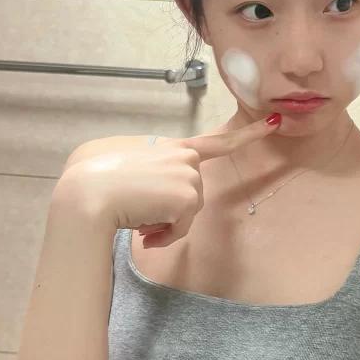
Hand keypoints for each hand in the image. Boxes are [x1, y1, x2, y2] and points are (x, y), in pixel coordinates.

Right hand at [56, 115, 281, 245]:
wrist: (86, 195)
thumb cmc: (92, 178)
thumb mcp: (123, 163)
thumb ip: (149, 169)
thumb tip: (156, 191)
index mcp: (170, 147)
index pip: (215, 142)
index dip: (247, 135)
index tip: (274, 123)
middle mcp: (184, 157)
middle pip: (193, 197)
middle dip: (170, 212)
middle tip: (138, 211)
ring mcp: (189, 176)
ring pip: (187, 214)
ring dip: (163, 225)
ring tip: (135, 216)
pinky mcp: (188, 198)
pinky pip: (181, 228)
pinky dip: (163, 236)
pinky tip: (141, 228)